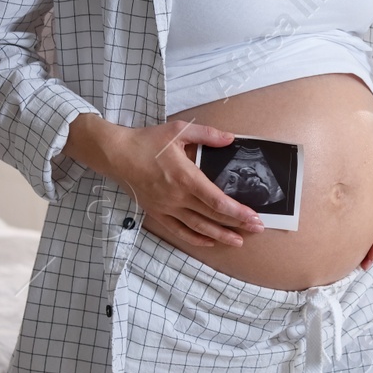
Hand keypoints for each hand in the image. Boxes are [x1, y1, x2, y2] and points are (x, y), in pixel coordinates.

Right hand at [86, 118, 266, 249]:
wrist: (116, 154)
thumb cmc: (147, 141)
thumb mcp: (178, 130)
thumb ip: (207, 135)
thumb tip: (231, 138)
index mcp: (185, 177)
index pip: (217, 200)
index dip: (237, 212)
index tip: (254, 217)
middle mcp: (177, 196)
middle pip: (212, 216)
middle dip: (236, 224)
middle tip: (256, 229)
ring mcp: (166, 207)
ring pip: (197, 227)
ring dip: (219, 235)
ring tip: (237, 241)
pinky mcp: (157, 212)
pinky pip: (178, 230)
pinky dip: (195, 238)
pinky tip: (208, 240)